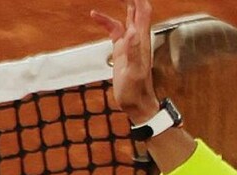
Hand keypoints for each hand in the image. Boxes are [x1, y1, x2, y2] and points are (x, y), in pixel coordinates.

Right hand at [90, 0, 158, 122]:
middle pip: (137, 9)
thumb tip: (134, 32)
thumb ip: (133, 51)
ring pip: (127, 16)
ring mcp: (130, 42)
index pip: (143, 11)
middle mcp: (138, 38)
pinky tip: (94, 15)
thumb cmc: (135, 91)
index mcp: (141, 40)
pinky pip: (113, 29)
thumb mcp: (133, 71)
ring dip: (122, 3)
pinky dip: (104, 20)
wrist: (136, 103)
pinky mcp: (121, 49)